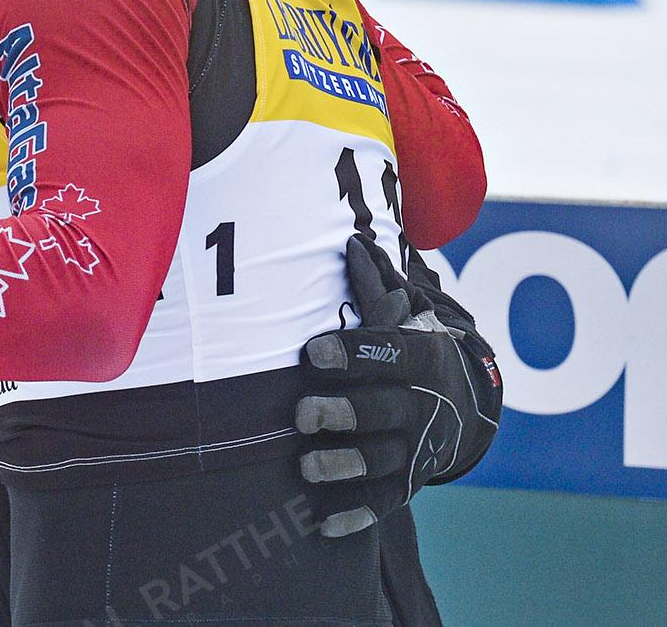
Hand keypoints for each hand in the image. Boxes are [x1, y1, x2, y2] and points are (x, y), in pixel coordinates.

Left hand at [295, 236, 502, 536]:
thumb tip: (349, 241)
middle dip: (344, 413)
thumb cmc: (409, 353)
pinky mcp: (410, 481)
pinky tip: (324, 525)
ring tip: (306, 467)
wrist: (464, 407)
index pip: (386, 353)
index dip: (350, 353)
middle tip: (302, 415)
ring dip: (346, 466)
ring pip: (384, 460)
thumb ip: (372, 290)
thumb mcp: (401, 320)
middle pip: (384, 411)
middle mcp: (423, 405)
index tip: (310, 352)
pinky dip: (357, 515)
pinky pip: (387, 502)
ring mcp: (419, 447)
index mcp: (419, 358)